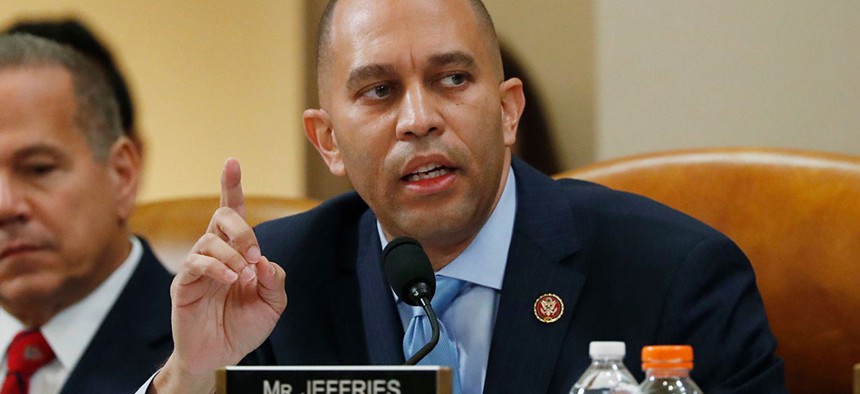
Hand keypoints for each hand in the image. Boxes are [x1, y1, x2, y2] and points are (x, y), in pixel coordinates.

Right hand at [154, 158, 286, 392]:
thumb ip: (276, 280)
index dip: (232, 186)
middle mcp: (215, 252)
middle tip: (255, 254)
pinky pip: (195, 263)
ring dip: (233, 254)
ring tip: (243, 276)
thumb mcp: (273, 304)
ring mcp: (197, 267)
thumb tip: (266, 262)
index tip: (232, 161)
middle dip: (242, 228)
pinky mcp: (183, 284)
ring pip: (209, 239)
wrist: (220, 356)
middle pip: (222, 215)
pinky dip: (217, 267)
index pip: (233, 212)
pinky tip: (231, 279)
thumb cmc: (243, 326)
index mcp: (236, 251)